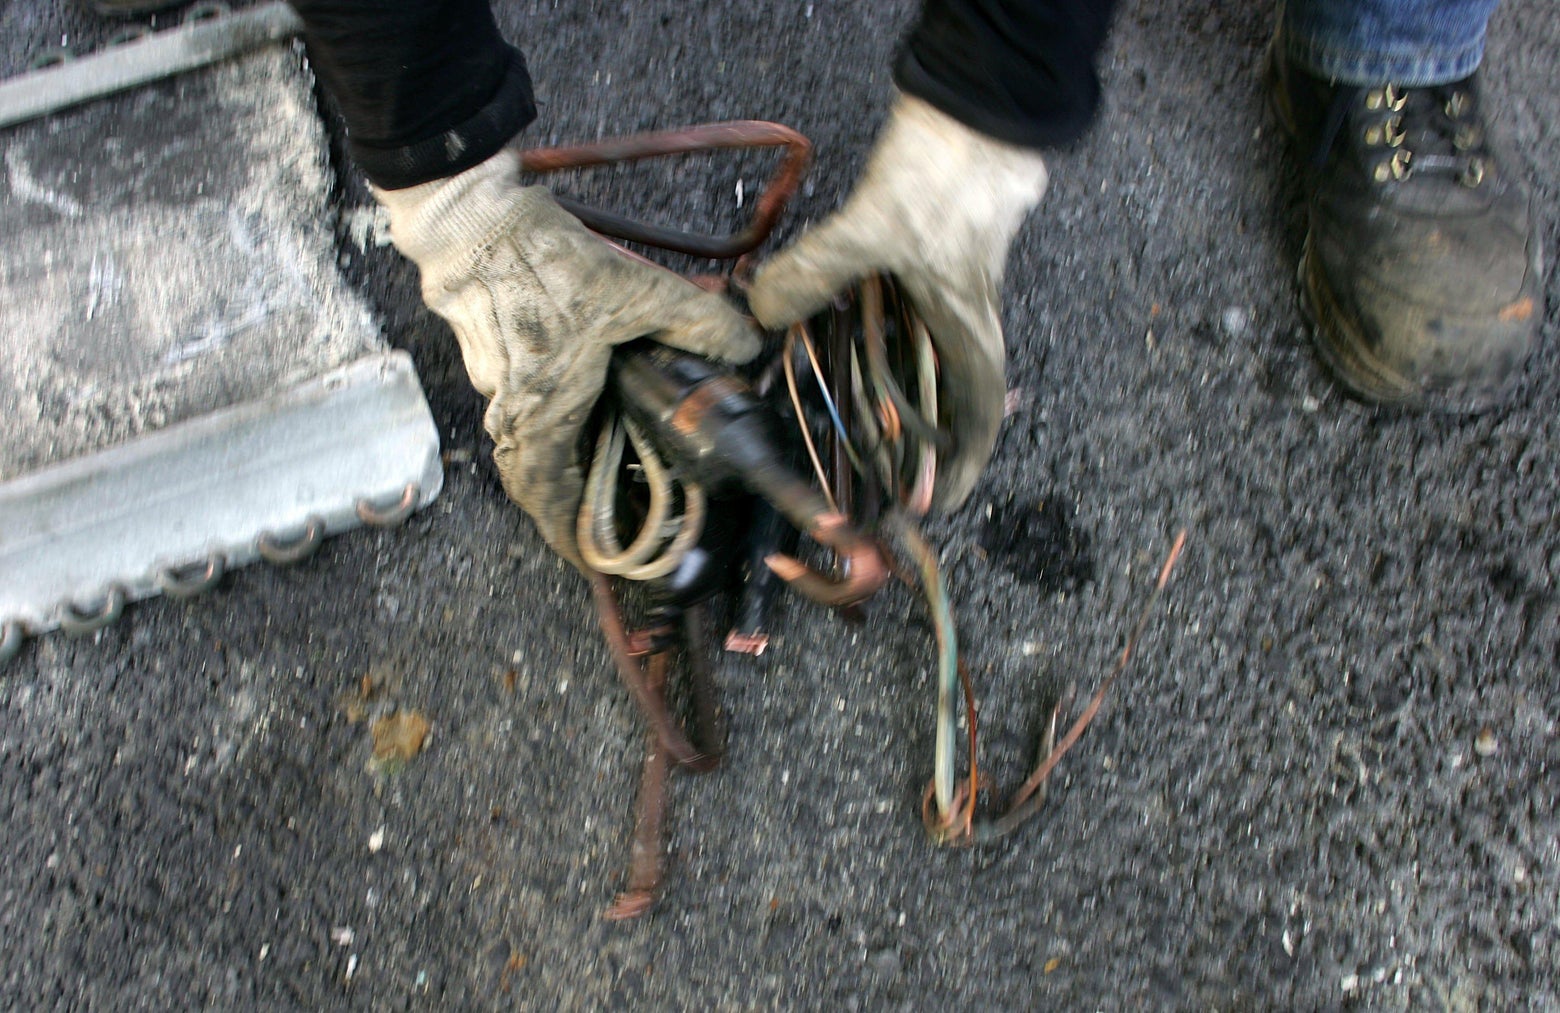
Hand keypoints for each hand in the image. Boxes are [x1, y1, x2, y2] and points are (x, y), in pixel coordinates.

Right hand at [375, 149, 760, 564]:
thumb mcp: (635, 290)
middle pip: (536, 475)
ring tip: (602, 458)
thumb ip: (696, 321)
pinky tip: (581, 397)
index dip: (567, 534)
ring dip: (561, 457)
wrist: (471, 218)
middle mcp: (510, 406)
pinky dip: (550, 418)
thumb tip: (745, 344)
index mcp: (543, 410)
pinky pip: (517, 405)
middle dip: (568, 500)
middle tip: (603, 512)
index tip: (588, 558)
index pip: (547, 495)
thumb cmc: (539, 262)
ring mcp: (492, 380)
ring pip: (527, 440)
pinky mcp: (487, 352)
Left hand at [747, 94, 1047, 510]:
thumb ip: (813, 271)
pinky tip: (852, 340)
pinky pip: (915, 324)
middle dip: (924, 449)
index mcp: (968, 327)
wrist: (976, 108)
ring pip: (933, 364)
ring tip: (863, 427)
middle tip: (887, 479)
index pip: (976, 418)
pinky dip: (888, 345)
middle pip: (955, 402)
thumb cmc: (943, 174)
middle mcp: (969, 318)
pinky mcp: (939, 261)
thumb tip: (763, 310)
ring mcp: (957, 289)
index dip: (960, 469)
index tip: (933, 506)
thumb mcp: (872, 229)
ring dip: (904, 399)